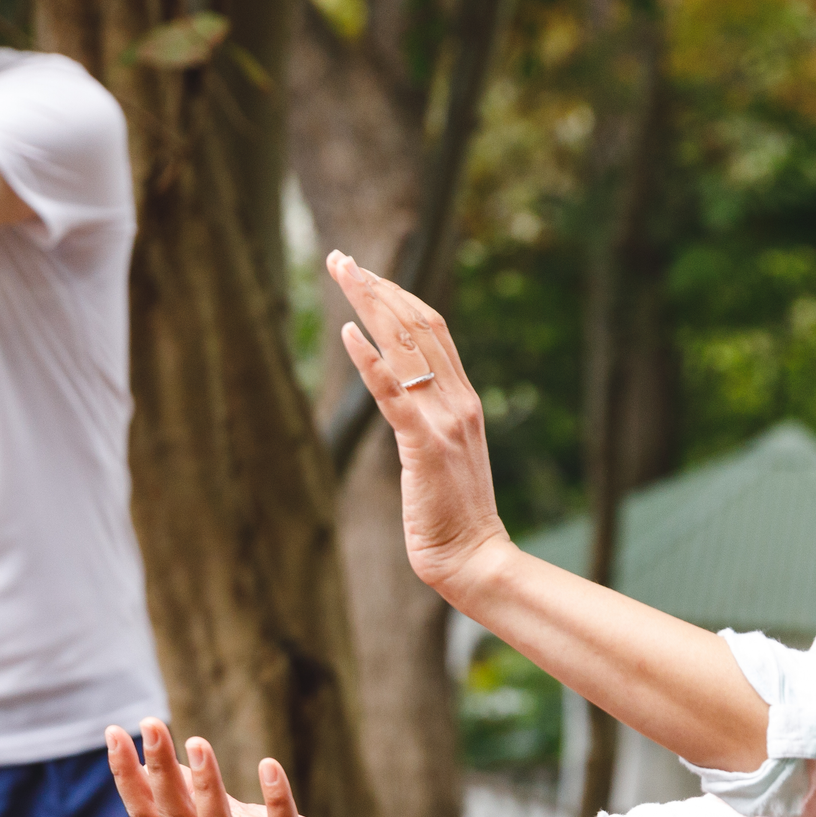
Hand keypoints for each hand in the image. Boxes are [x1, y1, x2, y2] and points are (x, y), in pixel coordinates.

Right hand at [106, 720, 403, 816]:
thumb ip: (203, 800)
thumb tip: (166, 764)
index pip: (152, 815)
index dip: (127, 777)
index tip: (112, 732)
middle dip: (158, 771)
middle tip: (149, 723)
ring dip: (205, 787)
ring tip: (198, 742)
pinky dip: (275, 799)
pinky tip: (269, 766)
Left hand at [329, 251, 513, 600]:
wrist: (475, 558)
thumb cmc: (454, 516)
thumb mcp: (444, 456)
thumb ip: (430, 422)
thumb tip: (402, 397)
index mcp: (465, 402)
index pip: (433, 330)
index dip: (398, 295)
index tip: (366, 273)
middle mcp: (459, 403)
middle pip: (417, 326)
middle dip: (376, 288)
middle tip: (340, 258)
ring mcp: (445, 422)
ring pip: (406, 348)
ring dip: (370, 306)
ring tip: (341, 274)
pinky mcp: (425, 447)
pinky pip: (395, 396)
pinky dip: (371, 362)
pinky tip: (348, 335)